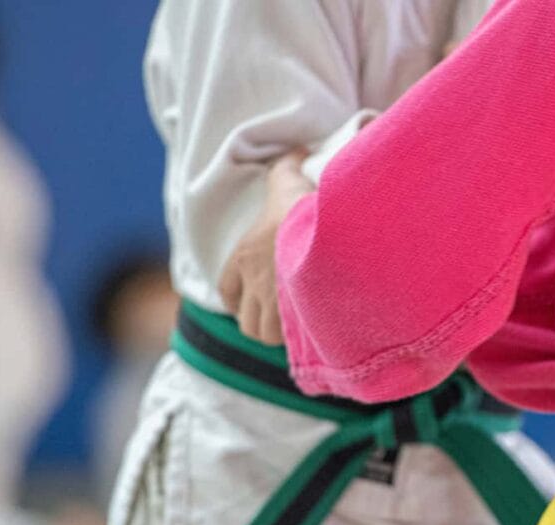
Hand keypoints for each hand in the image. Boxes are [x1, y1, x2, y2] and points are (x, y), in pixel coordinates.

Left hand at [219, 149, 313, 344]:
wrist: (326, 228)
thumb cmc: (304, 205)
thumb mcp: (289, 181)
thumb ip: (288, 168)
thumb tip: (296, 151)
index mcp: (244, 255)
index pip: (228, 290)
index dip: (239, 299)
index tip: (254, 300)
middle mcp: (254, 283)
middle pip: (246, 321)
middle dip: (261, 322)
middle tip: (280, 316)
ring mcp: (274, 303)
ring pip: (265, 335)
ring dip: (280, 334)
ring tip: (298, 327)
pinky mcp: (297, 319)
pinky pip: (291, 343)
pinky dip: (300, 341)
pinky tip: (315, 332)